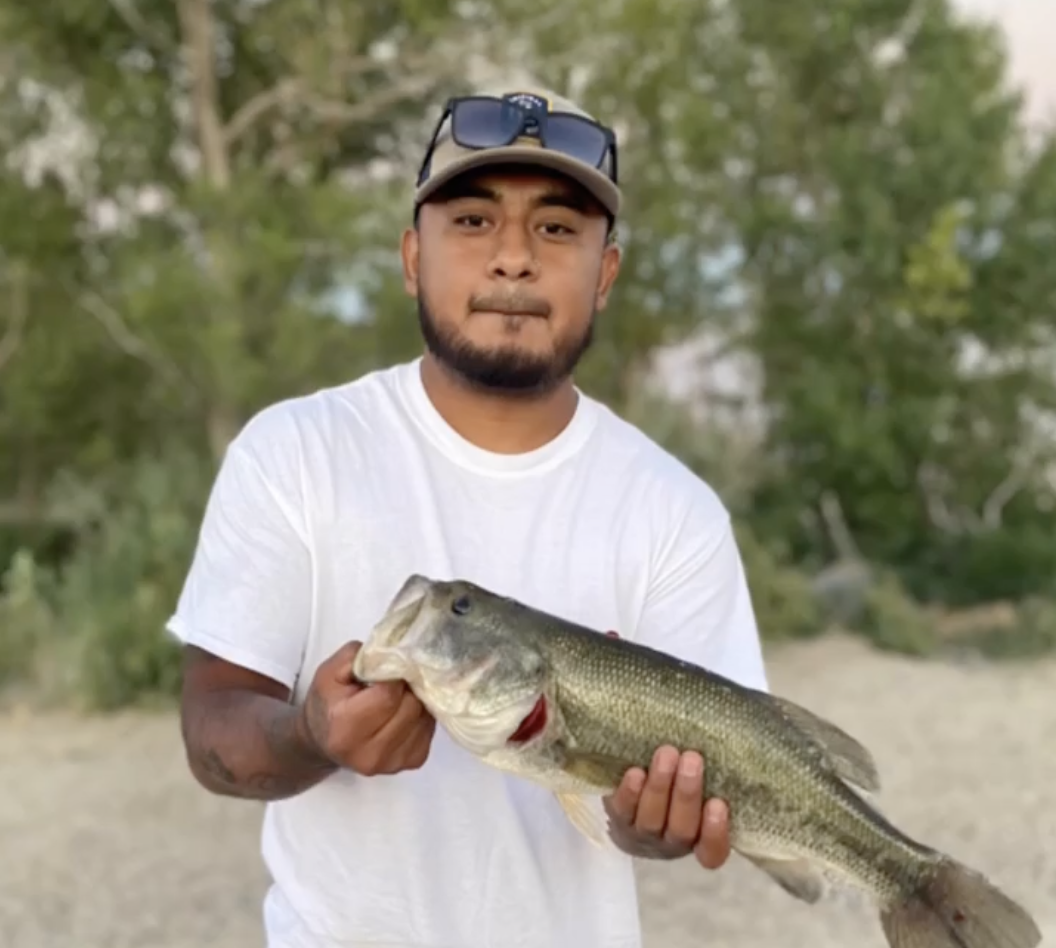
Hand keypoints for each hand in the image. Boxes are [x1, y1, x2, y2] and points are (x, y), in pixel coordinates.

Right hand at [297, 640, 435, 776]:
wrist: (323, 740)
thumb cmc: (327, 702)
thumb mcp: (329, 672)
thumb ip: (359, 656)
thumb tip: (393, 651)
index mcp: (346, 729)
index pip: (389, 695)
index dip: (394, 674)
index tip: (390, 666)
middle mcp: (370, 753)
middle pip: (410, 706)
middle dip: (408, 686)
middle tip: (398, 678)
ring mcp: (392, 763)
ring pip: (424, 717)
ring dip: (416, 699)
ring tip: (400, 695)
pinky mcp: (411, 763)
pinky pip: (430, 729)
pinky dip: (422, 714)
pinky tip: (405, 710)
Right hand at [599, 630, 729, 868]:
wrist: (686, 767)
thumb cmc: (650, 741)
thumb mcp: (633, 718)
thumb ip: (621, 683)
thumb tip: (611, 636)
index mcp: (622, 805)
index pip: (619, 811)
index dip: (628, 796)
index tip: (633, 770)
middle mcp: (646, 830)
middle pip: (651, 822)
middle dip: (662, 789)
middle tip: (672, 752)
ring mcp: (677, 840)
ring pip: (680, 833)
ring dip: (686, 799)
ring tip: (694, 761)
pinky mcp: (706, 844)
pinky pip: (710, 853)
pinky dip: (715, 834)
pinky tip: (720, 805)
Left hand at [603, 746, 731, 868]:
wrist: (629, 777)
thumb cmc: (679, 770)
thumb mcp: (702, 772)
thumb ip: (719, 761)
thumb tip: (749, 718)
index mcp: (699, 836)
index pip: (712, 852)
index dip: (716, 834)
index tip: (719, 803)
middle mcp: (671, 841)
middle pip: (682, 830)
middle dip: (687, 794)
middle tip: (692, 758)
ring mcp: (642, 833)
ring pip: (652, 820)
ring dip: (660, 786)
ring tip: (667, 753)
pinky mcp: (616, 818)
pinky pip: (622, 810)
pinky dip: (629, 792)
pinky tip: (635, 772)